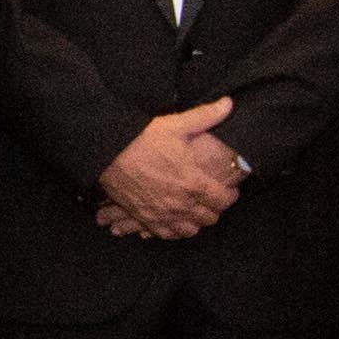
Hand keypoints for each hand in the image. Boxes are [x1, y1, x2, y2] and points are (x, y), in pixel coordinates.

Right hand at [97, 100, 243, 239]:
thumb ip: (206, 116)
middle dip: (214, 208)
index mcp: (193, 182)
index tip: (230, 188)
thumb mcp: (177, 125)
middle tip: (213, 197)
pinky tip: (174, 219)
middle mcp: (180, 204)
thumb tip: (229, 103)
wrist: (108, 152)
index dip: (230, 195)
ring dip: (195, 221)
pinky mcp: (145, 218)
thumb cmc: (143, 139)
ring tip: (194, 209)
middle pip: (209, 218)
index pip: (223, 200)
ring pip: (190, 230)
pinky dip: (174, 229)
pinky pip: (167, 234)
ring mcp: (162, 214)